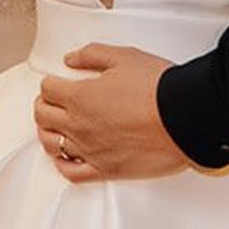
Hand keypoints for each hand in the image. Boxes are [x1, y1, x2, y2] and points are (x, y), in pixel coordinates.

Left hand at [35, 47, 186, 183]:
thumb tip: (71, 59)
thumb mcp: (123, 57)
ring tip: (55, 126)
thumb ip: (91, 55)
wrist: (185, 117)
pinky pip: (71, 172)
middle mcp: (79, 125)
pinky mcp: (106, 169)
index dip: (51, 82)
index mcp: (80, 96)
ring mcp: (90, 150)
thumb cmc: (159, 88)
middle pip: (43, 116)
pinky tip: (67, 155)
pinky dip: (63, 163)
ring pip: (51, 144)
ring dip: (49, 132)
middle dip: (45, 104)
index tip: (57, 82)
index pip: (48, 89)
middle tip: (53, 101)